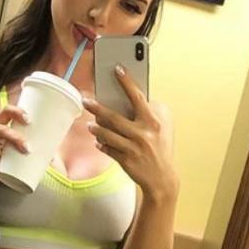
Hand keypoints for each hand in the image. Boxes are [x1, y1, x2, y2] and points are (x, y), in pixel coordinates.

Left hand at [80, 68, 177, 199]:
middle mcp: (143, 133)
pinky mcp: (125, 160)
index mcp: (153, 122)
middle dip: (97, 107)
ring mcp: (133, 148)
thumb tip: (129, 100)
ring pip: (107, 134)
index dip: (127, 82)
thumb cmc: (160, 150)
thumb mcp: (162, 129)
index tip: (117, 69)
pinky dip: (102, 144)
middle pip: (114, 117)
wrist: (162, 179)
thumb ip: (149, 112)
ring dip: (96, 128)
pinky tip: (98, 141)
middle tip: (85, 100)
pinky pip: (108, 149)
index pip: (137, 97)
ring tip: (90, 124)